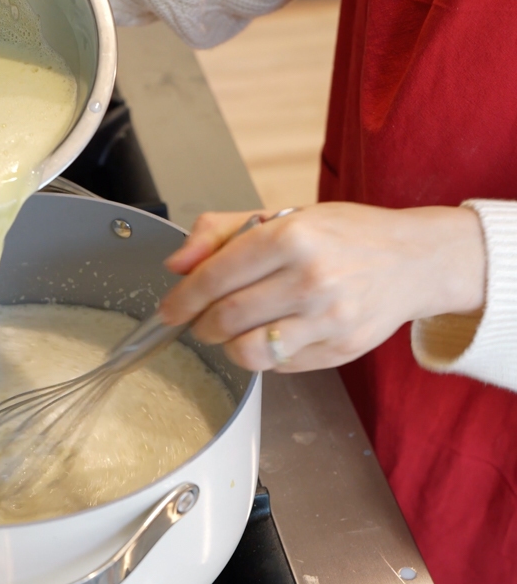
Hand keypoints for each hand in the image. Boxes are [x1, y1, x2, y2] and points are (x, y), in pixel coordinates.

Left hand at [160, 203, 486, 371]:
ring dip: (227, 346)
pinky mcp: (342, 350)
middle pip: (225, 319)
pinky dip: (263, 356)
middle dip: (200, 324)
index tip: (168, 310)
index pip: (214, 277)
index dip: (181, 299)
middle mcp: (311, 279)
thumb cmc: (344, 236)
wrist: (415, 260)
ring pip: (248, 352)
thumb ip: (220, 233)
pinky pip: (279, 366)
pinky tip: (271, 333)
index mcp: (291, 237)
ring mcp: (329, 319)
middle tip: (200, 320)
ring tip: (232, 331)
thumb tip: (176, 264)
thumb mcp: (283, 217)